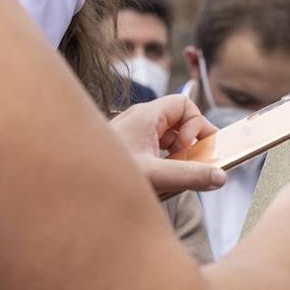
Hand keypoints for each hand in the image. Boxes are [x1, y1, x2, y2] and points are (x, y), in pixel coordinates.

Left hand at [108, 95, 225, 195]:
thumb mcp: (155, 176)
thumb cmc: (104, 176)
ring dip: (177, 154)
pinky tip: (159, 180)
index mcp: (145, 116)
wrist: (68, 185)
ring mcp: (132, 135)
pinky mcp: (128, 150)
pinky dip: (164, 161)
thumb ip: (190, 175)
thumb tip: (221, 177)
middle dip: (190, 142)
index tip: (193, 148)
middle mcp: (139, 121)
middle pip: (178, 120)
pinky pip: (155, 148)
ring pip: (167, 136)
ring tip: (174, 174)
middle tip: (192, 163)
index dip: (196, 123)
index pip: (184, 104)